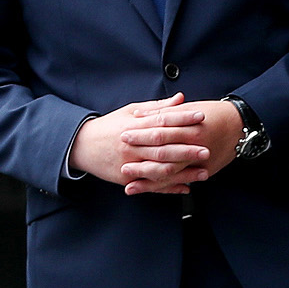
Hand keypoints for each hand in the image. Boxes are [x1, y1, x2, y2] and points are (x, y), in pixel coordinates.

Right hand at [70, 95, 242, 194]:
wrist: (82, 146)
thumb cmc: (109, 126)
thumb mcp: (130, 112)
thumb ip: (157, 107)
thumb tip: (181, 98)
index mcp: (135, 126)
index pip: (162, 121)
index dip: (183, 119)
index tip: (201, 117)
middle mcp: (133, 146)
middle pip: (163, 148)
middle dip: (187, 150)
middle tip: (207, 149)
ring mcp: (130, 165)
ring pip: (160, 170)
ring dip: (183, 173)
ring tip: (203, 172)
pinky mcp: (128, 180)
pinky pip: (151, 185)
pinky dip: (169, 188)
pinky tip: (186, 188)